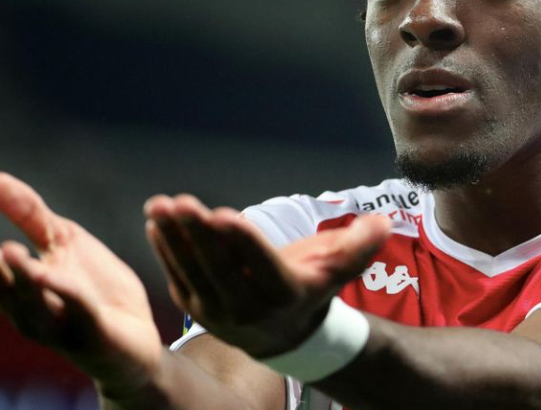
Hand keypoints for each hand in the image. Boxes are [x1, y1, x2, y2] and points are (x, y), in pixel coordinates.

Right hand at [0, 173, 162, 394]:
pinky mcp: (95, 333)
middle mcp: (35, 315)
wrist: (138, 335)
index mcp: (24, 292)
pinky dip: (64, 293)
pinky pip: (78, 311)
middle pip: (8, 292)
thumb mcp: (65, 242)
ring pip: (37, 305)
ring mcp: (63, 327)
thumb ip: (30, 215)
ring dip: (23, 279)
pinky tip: (53, 274)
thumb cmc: (94, 289)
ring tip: (10, 251)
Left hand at [145, 195, 390, 357]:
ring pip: (192, 272)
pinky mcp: (195, 309)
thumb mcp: (338, 269)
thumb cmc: (310, 288)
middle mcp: (248, 308)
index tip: (222, 214)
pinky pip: (177, 277)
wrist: (285, 336)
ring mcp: (217, 312)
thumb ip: (360, 245)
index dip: (241, 240)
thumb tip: (385, 221)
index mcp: (284, 293)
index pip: (260, 264)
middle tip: (180, 204)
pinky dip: (164, 251)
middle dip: (197, 234)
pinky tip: (155, 223)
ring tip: (159, 207)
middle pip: (219, 267)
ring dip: (173, 238)